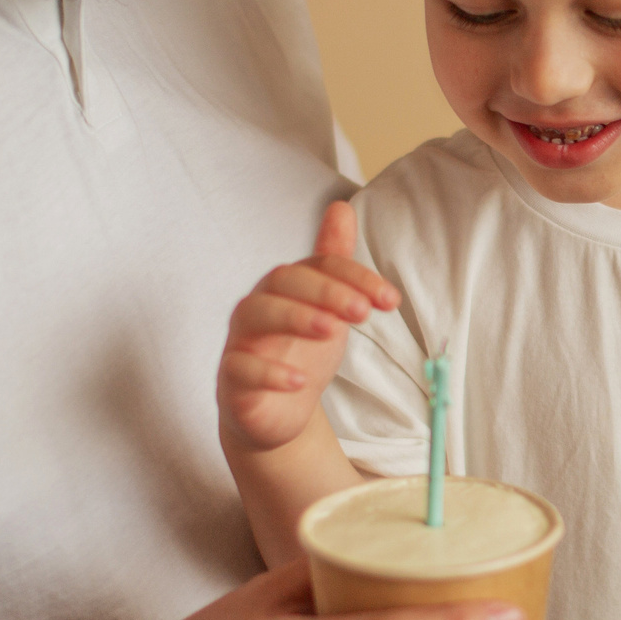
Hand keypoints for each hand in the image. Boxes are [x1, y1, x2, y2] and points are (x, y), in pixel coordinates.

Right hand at [218, 201, 399, 456]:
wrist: (275, 412)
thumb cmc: (300, 352)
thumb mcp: (327, 307)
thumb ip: (332, 262)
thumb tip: (341, 207)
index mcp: (286, 286)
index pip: (317, 265)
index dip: (354, 276)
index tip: (390, 299)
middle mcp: (259, 305)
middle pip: (284, 281)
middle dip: (327, 291)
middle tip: (363, 312)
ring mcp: (241, 340)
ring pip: (255, 314)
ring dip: (296, 317)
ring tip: (332, 331)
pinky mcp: (231, 378)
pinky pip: (240, 368)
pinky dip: (269, 372)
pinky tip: (299, 381)